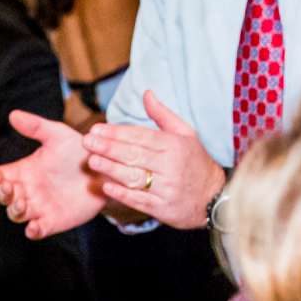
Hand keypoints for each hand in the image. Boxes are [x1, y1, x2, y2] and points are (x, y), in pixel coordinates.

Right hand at [0, 111, 103, 238]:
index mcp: (24, 170)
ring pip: (17, 214)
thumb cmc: (79, 151)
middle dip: (3, 194)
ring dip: (15, 211)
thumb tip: (13, 114)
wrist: (104, 169)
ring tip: (21, 203)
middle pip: (5, 197)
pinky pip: (37, 230)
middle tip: (9, 188)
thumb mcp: (57, 134)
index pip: (0, 177)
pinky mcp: (53, 221)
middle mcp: (28, 190)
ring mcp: (39, 207)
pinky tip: (33, 227)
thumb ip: (36, 126)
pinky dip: (33, 231)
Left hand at [81, 94, 222, 230]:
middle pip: (134, 155)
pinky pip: (139, 200)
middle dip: (108, 148)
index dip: (117, 133)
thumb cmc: (195, 162)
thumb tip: (146, 93)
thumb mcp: (185, 133)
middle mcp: (170, 166)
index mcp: (173, 145)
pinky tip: (106, 187)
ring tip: (92, 161)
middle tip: (87, 142)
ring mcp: (166, 188)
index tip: (97, 129)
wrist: (213, 197)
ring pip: (134, 177)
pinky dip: (122, 194)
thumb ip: (162, 115)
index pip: (140, 136)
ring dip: (111, 169)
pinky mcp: (163, 208)